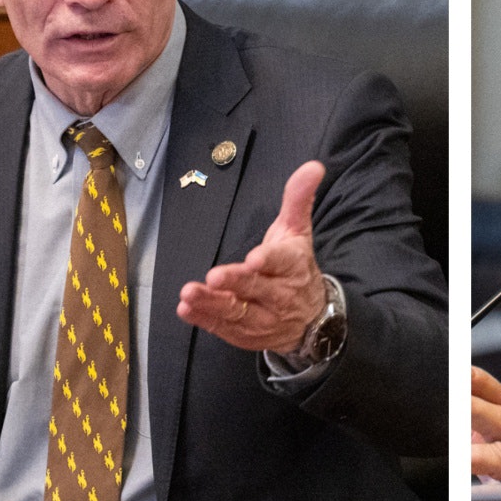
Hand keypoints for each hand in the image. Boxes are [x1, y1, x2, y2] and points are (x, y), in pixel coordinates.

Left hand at [177, 161, 327, 352]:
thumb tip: (313, 166)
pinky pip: (224, 328)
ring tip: (189, 294)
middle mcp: (280, 294)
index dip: (268, 260)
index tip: (254, 259)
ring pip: (237, 312)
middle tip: (213, 277)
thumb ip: (298, 198)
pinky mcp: (246, 334)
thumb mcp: (298, 231)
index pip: (282, 261)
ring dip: (212, 304)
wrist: (312, 320)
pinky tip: (187, 309)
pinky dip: (205, 320)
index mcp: (293, 265)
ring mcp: (264, 318)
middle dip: (235, 283)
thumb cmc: (296, 268)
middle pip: (256, 289)